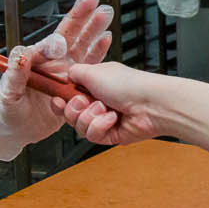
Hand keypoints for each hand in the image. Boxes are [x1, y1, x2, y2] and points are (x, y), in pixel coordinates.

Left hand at [0, 0, 115, 159]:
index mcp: (37, 61)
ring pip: (83, 46)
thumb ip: (15, 74)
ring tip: (105, 13)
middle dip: (84, 17)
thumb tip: (21, 56)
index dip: (67, 24)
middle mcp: (53, 63)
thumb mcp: (8, 91)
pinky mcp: (75, 86)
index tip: (78, 17)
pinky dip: (99, 52)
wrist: (14, 126)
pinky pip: (90, 67)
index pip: (54, 39)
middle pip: (71, 34)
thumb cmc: (6, 107)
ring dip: (94, 30)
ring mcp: (65, 73)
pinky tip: (106, 39)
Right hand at [58, 60, 174, 145]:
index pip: (68, 96)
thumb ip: (74, 72)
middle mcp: (98, 102)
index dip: (60, 100)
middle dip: (74, 108)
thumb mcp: (93, 72)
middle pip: (70, 114)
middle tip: (85, 101)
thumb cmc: (128, 85)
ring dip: (90, 117)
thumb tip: (66, 75)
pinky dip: (100, 126)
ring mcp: (103, 119)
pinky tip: (113, 119)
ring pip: (79, 127)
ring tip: (105, 109)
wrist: (150, 104)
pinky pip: (92, 135)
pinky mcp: (110, 135)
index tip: (58, 99)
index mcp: (93, 85)